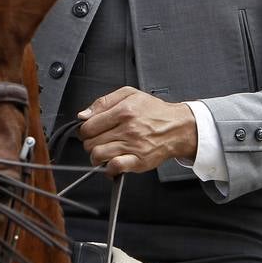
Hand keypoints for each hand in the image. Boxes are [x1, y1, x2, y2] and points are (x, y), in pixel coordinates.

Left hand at [77, 87, 197, 176]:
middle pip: (91, 141)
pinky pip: (115, 167)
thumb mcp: (129, 94)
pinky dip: (108, 168)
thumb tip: (83, 114)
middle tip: (97, 140)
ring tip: (102, 152)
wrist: (178, 127)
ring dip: (95, 156)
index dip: (84, 130)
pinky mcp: (139, 161)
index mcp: (123, 111)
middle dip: (89, 142)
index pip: (89, 125)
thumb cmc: (154, 111)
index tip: (88, 131)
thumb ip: (104, 101)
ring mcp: (133, 146)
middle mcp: (128, 129)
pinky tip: (110, 164)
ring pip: (99, 154)